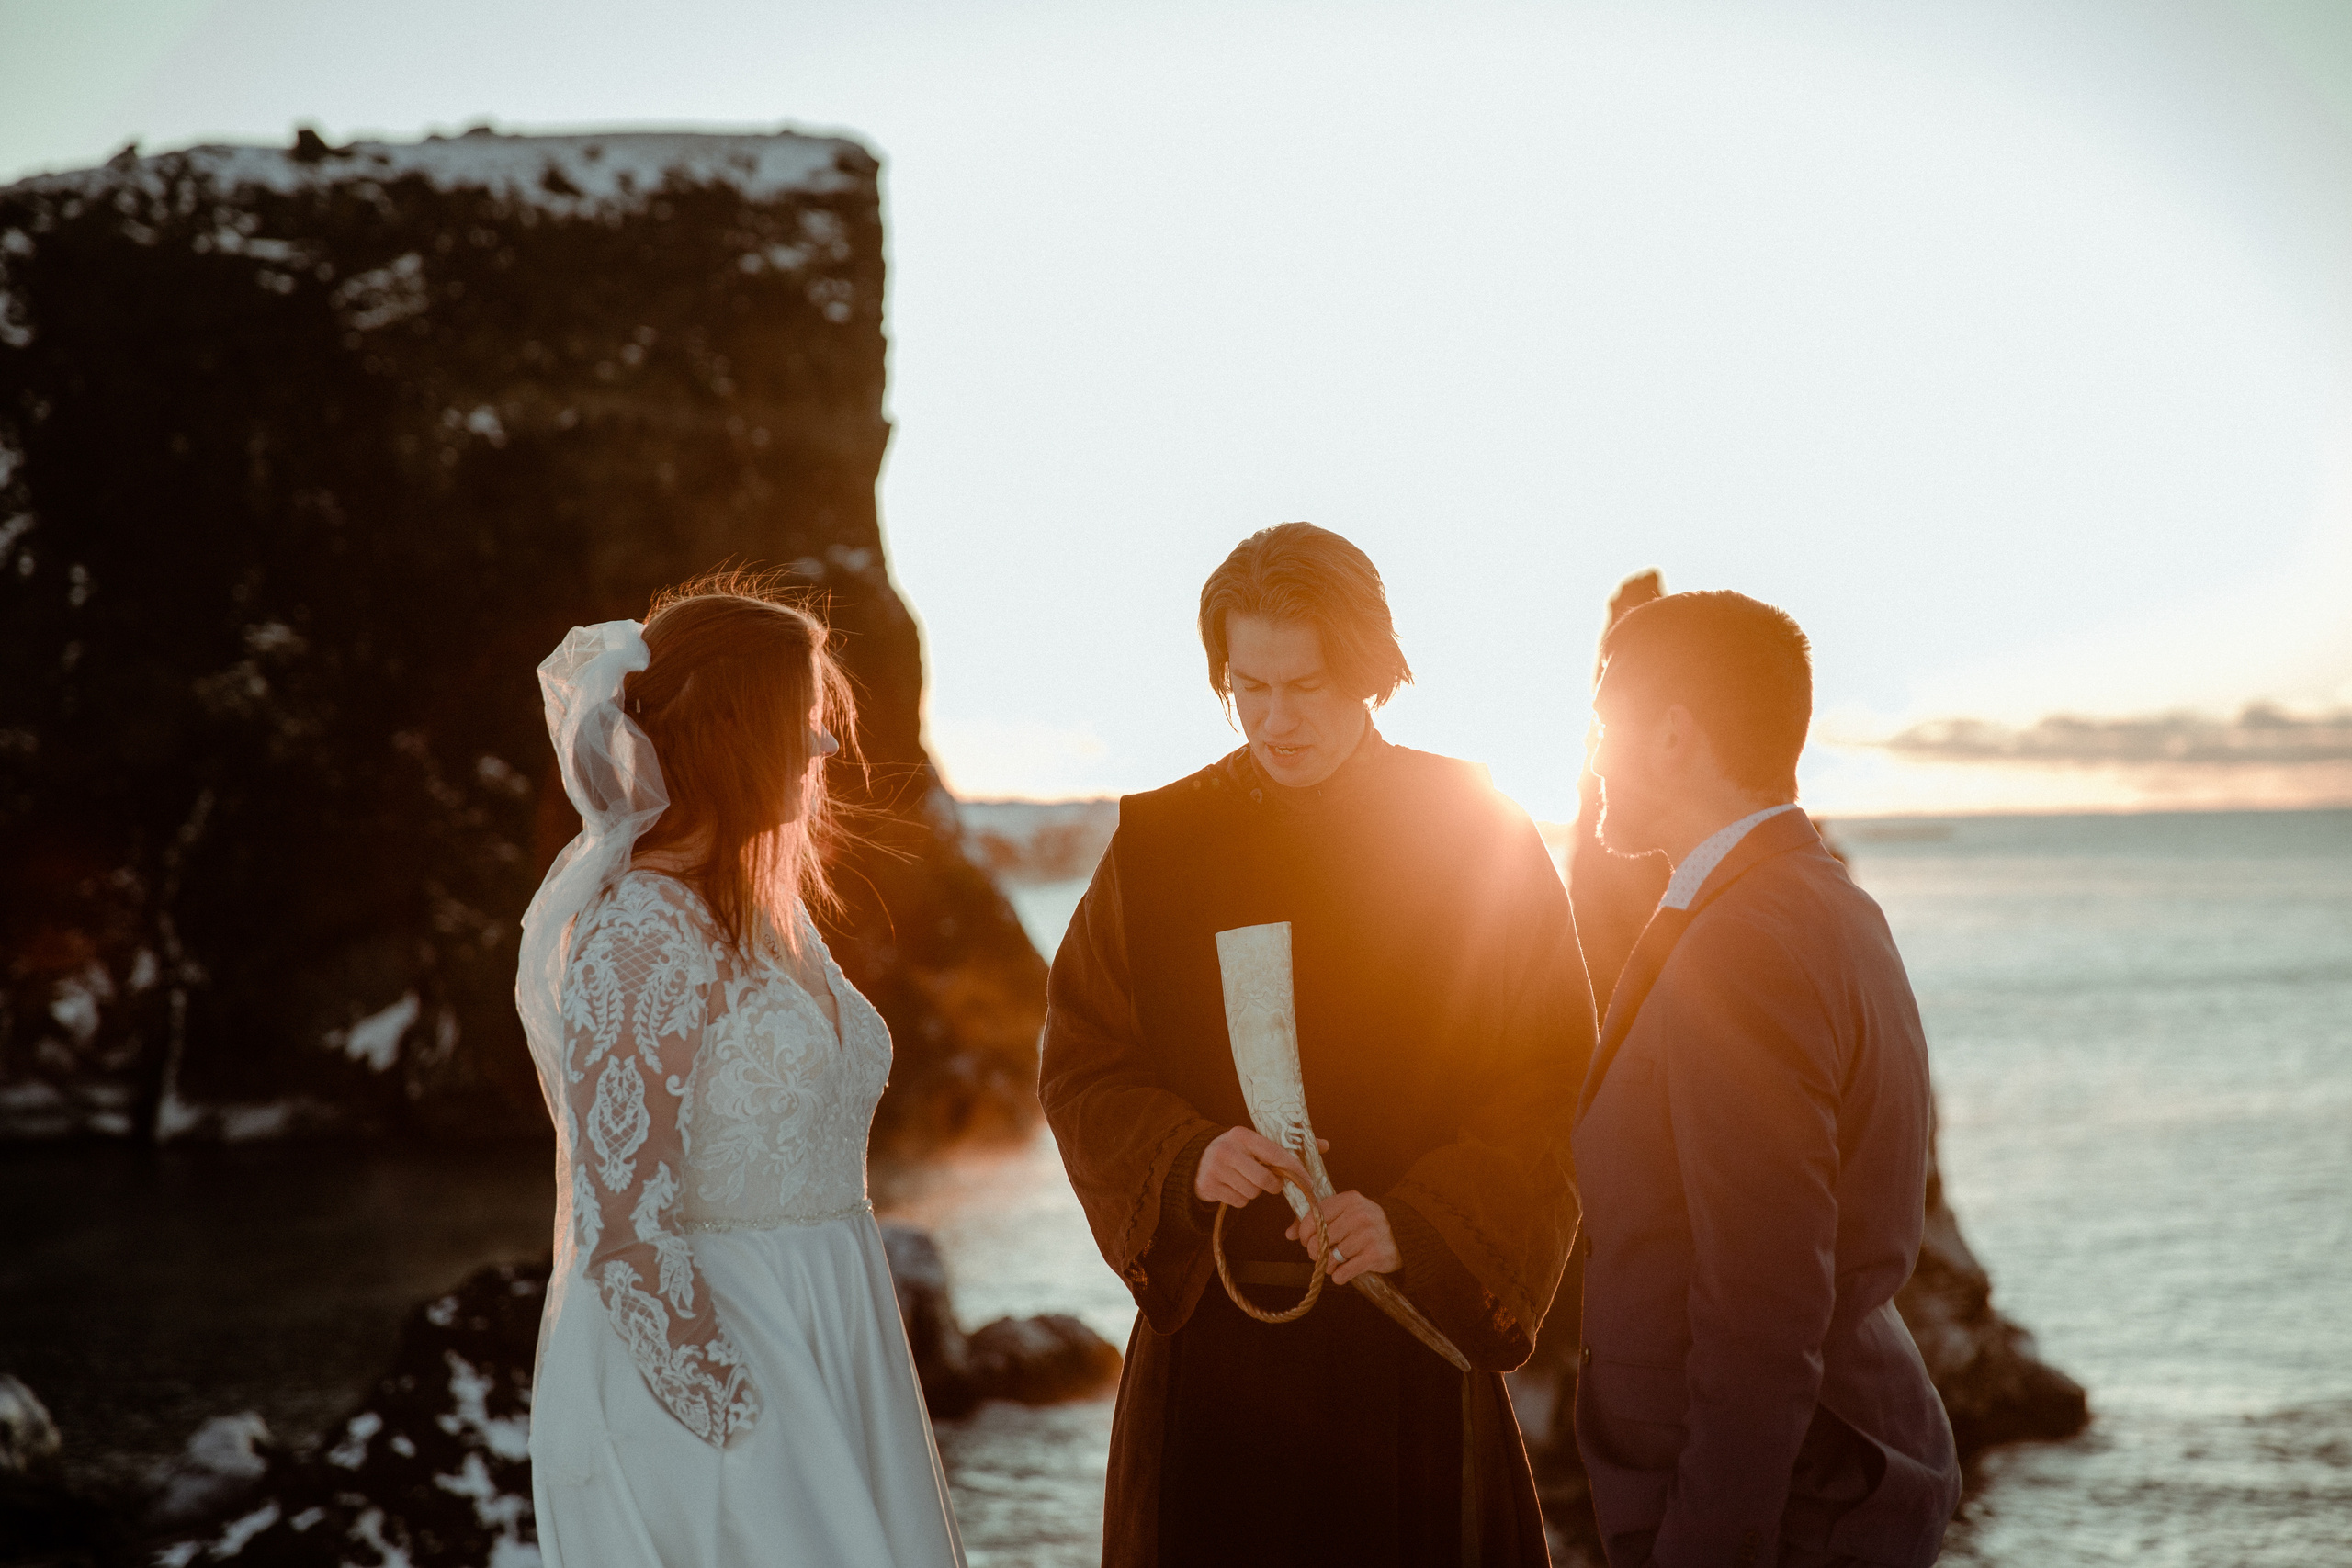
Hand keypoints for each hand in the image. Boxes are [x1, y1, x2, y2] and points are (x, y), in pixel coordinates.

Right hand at [1194, 1127, 1326, 1208]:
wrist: (1197, 1160)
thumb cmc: (1238, 1151)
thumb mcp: (1257, 1143)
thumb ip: (1288, 1146)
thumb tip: (1325, 1145)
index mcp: (1242, 1135)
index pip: (1275, 1154)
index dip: (1294, 1170)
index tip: (1307, 1181)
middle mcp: (1227, 1150)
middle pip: (1265, 1180)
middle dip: (1272, 1185)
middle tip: (1270, 1182)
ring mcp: (1215, 1169)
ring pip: (1252, 1193)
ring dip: (1255, 1192)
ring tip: (1246, 1180)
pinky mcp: (1209, 1186)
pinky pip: (1239, 1202)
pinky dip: (1241, 1199)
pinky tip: (1233, 1187)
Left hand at [1288, 1191, 1398, 1286]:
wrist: (1404, 1236)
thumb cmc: (1366, 1225)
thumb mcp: (1344, 1213)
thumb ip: (1316, 1219)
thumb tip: (1289, 1234)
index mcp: (1349, 1200)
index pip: (1314, 1217)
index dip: (1304, 1233)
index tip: (1305, 1239)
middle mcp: (1359, 1215)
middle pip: (1319, 1240)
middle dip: (1314, 1252)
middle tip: (1320, 1254)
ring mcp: (1368, 1235)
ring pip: (1329, 1259)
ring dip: (1328, 1266)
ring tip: (1334, 1263)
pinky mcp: (1375, 1255)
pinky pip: (1343, 1273)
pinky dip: (1339, 1276)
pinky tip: (1344, 1271)